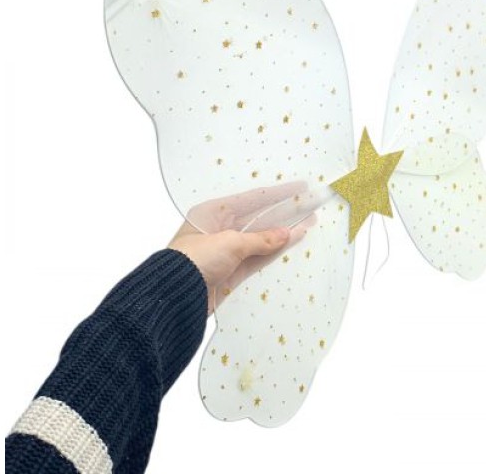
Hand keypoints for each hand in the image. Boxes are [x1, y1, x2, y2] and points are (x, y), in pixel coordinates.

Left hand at [168, 181, 315, 315]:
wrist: (175, 297)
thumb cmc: (194, 261)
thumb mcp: (230, 244)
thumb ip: (261, 239)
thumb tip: (286, 233)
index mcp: (212, 213)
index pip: (252, 198)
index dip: (278, 193)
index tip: (300, 187)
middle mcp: (219, 229)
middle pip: (259, 217)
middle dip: (285, 212)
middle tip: (311, 205)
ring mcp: (226, 251)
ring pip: (262, 238)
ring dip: (284, 232)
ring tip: (309, 223)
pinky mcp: (231, 272)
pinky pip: (258, 257)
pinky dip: (275, 251)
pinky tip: (293, 243)